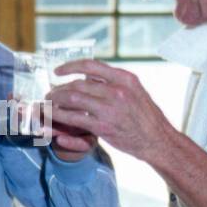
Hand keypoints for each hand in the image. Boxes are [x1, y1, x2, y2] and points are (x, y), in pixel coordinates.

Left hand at [47, 60, 174, 160]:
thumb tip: (91, 76)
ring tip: (49, 104)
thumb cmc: (147, 117)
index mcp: (125, 78)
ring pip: (72, 98)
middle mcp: (117, 90)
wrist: (157, 140)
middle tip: (51, 93)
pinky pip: (74, 118)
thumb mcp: (135, 91)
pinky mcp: (103, 126)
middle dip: (60, 88)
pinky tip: (54, 116)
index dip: (70, 66)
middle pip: (78, 83)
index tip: (58, 71)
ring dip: (56, 100)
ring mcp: (110, 108)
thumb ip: (115, 82)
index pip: (91, 65)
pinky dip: (60, 116)